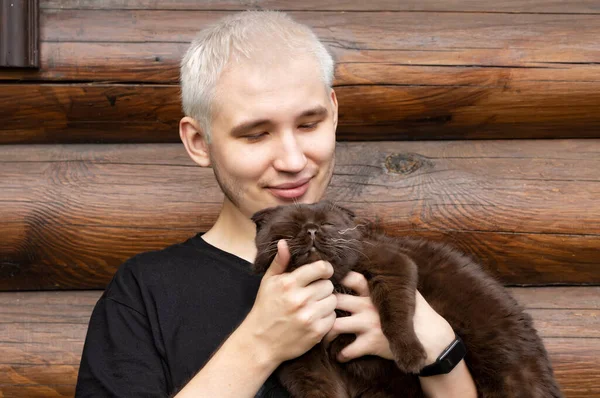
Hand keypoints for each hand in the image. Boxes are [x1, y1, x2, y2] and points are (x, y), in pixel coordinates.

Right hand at [244, 240, 336, 364]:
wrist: (260, 343)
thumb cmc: (264, 309)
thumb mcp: (268, 282)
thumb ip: (279, 262)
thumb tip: (284, 242)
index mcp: (289, 284)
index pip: (321, 268)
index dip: (325, 269)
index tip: (321, 274)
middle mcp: (300, 299)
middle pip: (329, 285)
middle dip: (323, 287)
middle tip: (313, 293)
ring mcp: (309, 317)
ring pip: (333, 301)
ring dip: (326, 303)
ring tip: (313, 306)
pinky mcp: (316, 332)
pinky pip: (333, 318)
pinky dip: (326, 318)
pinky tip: (314, 318)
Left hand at [323, 272, 455, 364]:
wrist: (430, 338)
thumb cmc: (417, 312)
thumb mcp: (404, 292)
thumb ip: (388, 282)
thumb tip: (379, 264)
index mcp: (375, 292)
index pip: (350, 278)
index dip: (334, 278)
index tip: (324, 282)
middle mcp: (368, 306)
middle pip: (335, 300)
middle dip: (322, 305)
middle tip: (316, 310)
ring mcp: (368, 325)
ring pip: (334, 325)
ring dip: (325, 331)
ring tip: (322, 334)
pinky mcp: (371, 344)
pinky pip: (347, 350)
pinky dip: (340, 354)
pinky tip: (339, 355)